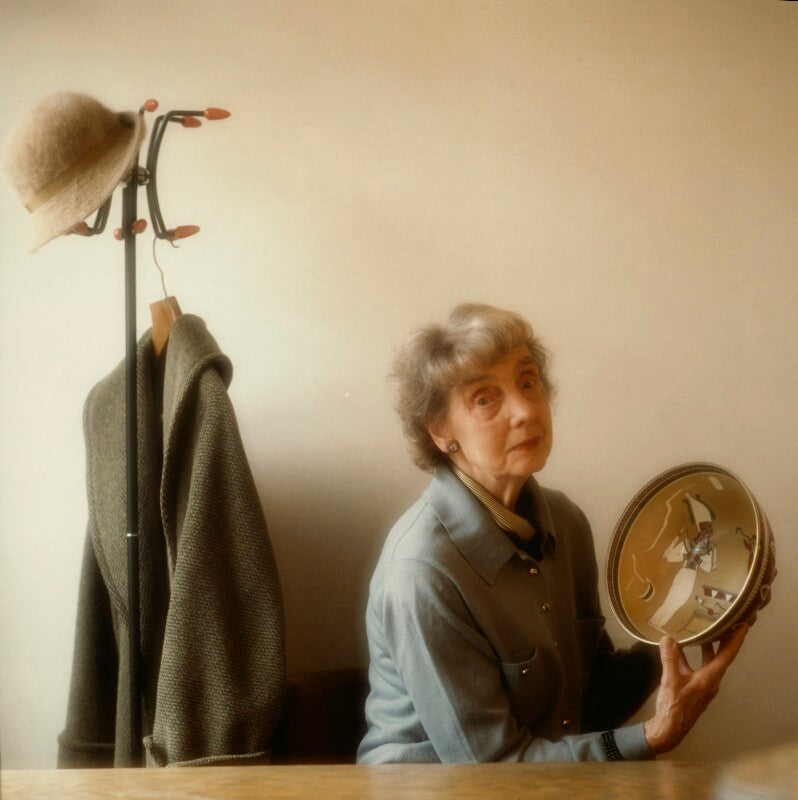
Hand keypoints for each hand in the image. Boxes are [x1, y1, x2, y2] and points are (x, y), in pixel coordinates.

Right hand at [643, 624, 747, 755]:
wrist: (669, 728)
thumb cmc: (675, 705)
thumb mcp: (671, 680)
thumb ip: (670, 658)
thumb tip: (667, 638)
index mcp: (710, 677)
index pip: (727, 655)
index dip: (736, 639)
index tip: (743, 625)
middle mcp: (711, 680)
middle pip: (722, 656)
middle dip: (724, 639)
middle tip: (725, 621)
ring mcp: (703, 684)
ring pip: (710, 661)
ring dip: (709, 646)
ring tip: (705, 629)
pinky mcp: (694, 686)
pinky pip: (699, 666)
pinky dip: (694, 655)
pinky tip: (681, 647)